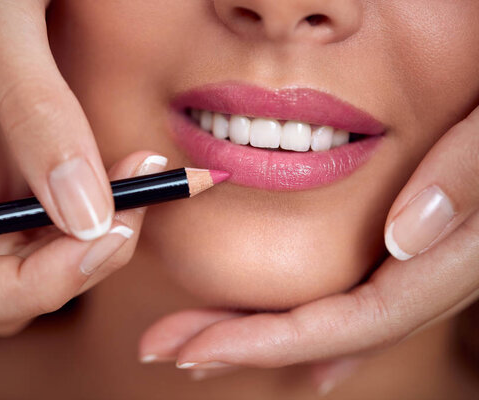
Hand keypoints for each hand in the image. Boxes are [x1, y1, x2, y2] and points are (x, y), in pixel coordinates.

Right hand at [0, 0, 165, 335]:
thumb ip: (33, 109)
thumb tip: (84, 214)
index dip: (23, 289)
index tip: (97, 238)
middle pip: (11, 294)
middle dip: (78, 267)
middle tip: (137, 206)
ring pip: (52, 267)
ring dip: (106, 238)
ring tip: (149, 175)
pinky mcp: (34, 174)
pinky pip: (77, 224)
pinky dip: (114, 210)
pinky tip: (142, 170)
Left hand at [139, 106, 478, 389]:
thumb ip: (467, 180)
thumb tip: (405, 237)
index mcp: (452, 256)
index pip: (346, 319)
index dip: (267, 341)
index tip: (195, 348)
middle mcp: (435, 272)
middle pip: (331, 331)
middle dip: (246, 345)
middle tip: (171, 349)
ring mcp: (424, 266)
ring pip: (338, 320)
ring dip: (270, 338)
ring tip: (207, 347)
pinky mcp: (415, 248)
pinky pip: (360, 300)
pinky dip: (321, 331)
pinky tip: (299, 353)